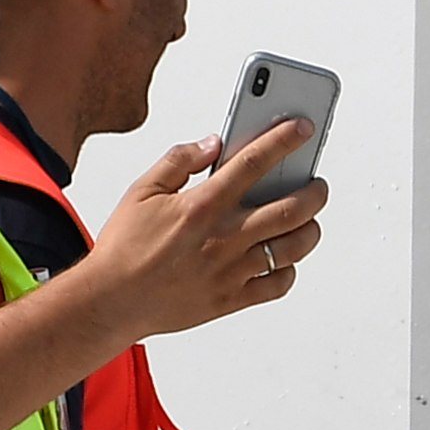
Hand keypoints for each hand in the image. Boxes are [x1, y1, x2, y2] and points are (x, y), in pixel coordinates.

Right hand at [71, 122, 330, 342]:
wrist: (111, 301)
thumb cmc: (124, 247)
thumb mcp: (142, 191)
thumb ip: (179, 161)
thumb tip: (212, 143)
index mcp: (202, 204)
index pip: (254, 162)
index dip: (284, 140)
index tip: (303, 128)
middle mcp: (223, 237)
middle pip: (290, 208)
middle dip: (314, 192)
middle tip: (317, 184)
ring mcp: (231, 271)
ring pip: (293, 248)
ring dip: (310, 230)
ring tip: (308, 220)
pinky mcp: (231, 300)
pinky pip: (277, 285)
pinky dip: (289, 270)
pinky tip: (283, 259)